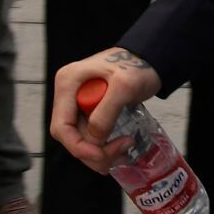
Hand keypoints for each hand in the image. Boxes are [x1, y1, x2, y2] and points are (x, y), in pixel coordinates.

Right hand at [49, 47, 162, 173]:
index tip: (101, 155)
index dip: (78, 146)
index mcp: (68, 83)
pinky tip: (120, 148)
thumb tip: (94, 140)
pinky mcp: (91, 111)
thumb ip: (106, 113)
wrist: (151, 59)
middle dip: (93, 151)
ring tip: (124, 152)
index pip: (61, 126)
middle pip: (71, 137)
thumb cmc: (138, 65)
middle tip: (120, 152)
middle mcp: (69, 94)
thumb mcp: (124, 86)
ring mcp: (79, 103)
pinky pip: (91, 136)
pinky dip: (104, 147)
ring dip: (100, 153)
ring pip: (81, 140)